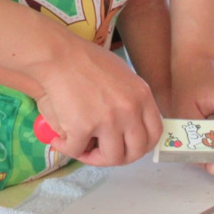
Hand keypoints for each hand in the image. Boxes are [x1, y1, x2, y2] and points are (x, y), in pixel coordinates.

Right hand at [33, 40, 162, 166]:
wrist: (59, 55)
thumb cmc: (86, 59)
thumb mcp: (122, 73)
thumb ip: (131, 98)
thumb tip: (131, 123)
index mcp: (142, 95)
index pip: (154, 133)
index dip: (141, 145)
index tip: (127, 146)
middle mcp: (130, 110)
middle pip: (136, 151)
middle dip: (118, 157)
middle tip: (101, 152)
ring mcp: (108, 121)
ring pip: (111, 157)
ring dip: (94, 158)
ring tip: (79, 147)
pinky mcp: (83, 128)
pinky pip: (77, 151)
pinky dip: (67, 148)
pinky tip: (59, 140)